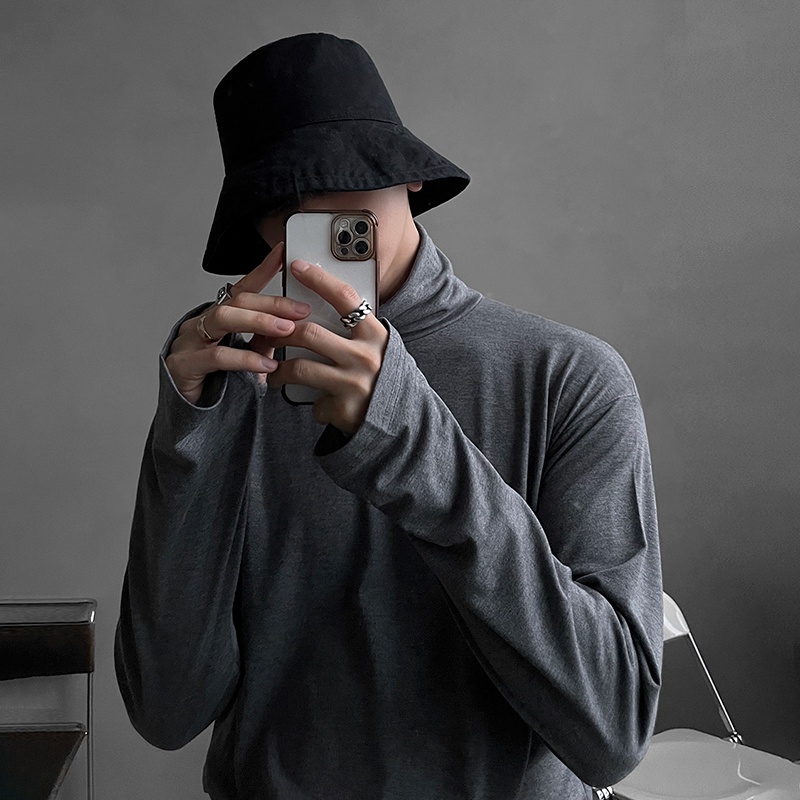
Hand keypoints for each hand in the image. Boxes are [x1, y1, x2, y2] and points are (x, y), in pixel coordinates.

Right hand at [165, 243, 310, 403]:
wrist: (191, 413)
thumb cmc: (220, 383)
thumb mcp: (251, 356)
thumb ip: (267, 339)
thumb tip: (297, 324)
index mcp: (220, 317)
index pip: (244, 288)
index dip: (263, 269)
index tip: (284, 253)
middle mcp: (203, 322)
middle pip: (237, 301)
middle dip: (272, 303)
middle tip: (301, 309)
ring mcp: (190, 340)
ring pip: (224, 319)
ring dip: (259, 322)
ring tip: (286, 330)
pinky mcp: (184, 364)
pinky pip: (218, 356)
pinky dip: (246, 359)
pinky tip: (268, 365)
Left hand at [268, 259, 388, 434]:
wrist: (403, 422)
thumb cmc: (384, 380)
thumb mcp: (379, 349)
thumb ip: (356, 332)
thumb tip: (321, 306)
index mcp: (375, 336)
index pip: (344, 298)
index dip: (319, 280)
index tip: (297, 266)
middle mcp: (366, 357)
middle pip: (309, 334)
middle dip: (281, 334)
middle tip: (269, 338)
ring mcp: (354, 384)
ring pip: (299, 368)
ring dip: (280, 371)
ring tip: (275, 374)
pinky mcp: (344, 409)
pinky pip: (313, 402)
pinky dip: (312, 404)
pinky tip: (318, 404)